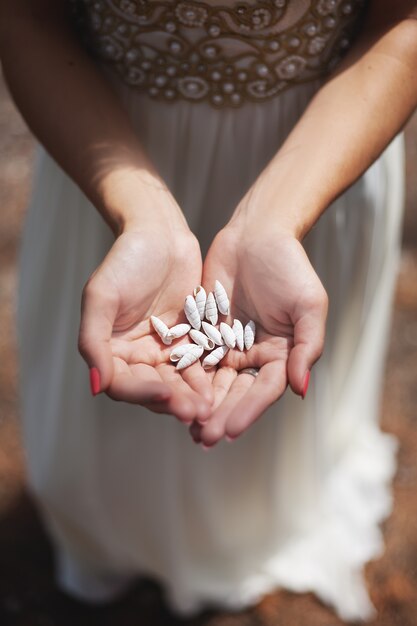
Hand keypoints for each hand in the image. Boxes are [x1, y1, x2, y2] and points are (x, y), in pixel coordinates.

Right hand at [78, 225, 212, 422]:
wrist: (160, 234)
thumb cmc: (125, 260)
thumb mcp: (101, 296)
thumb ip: (93, 341)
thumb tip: (97, 386)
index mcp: (111, 350)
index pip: (123, 383)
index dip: (142, 393)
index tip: (164, 395)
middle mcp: (136, 355)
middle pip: (153, 388)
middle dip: (174, 401)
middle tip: (194, 412)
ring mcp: (165, 350)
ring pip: (178, 382)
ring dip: (192, 396)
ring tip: (208, 407)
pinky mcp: (191, 340)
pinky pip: (198, 364)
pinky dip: (206, 377)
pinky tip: (218, 387)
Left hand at [191, 224, 327, 445]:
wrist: (256, 234)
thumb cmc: (290, 266)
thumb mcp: (309, 305)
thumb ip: (307, 347)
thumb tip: (300, 389)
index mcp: (282, 354)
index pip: (264, 389)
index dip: (249, 411)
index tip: (231, 431)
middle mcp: (254, 355)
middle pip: (236, 391)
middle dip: (221, 415)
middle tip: (203, 438)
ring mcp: (228, 344)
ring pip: (213, 381)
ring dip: (202, 405)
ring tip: (188, 428)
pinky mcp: (205, 331)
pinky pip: (193, 358)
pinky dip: (185, 378)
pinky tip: (172, 395)